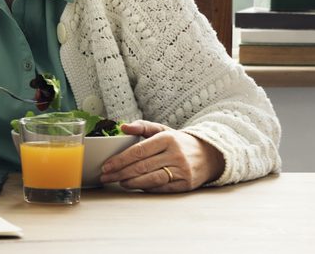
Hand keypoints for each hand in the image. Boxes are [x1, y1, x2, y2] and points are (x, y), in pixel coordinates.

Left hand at [99, 120, 224, 191]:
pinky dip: (146, 188)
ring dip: (131, 182)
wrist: (209, 155)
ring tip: (118, 182)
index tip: (106, 165)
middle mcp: (175, 154)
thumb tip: (122, 127)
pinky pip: (162, 188)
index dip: (120, 159)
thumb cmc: (178, 142)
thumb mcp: (162, 130)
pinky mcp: (186, 184)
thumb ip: (142, 126)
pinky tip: (135, 186)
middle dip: (120, 172)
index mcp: (167, 139)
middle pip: (142, 166)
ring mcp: (182, 170)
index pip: (138, 150)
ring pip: (151, 178)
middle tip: (105, 176)